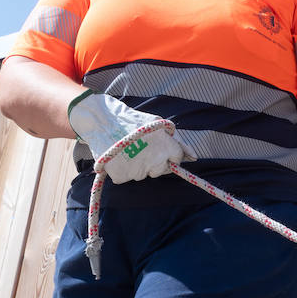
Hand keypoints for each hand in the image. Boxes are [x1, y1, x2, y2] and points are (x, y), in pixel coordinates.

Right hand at [67, 91, 194, 183]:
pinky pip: (126, 178)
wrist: (102, 119)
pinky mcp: (122, 176)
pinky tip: (118, 156)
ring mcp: (138, 171)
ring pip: (143, 175)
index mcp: (167, 147)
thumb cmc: (134, 121)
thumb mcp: (160, 125)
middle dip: (155, 161)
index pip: (177, 159)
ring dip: (138, 165)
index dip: (169, 153)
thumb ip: (180, 142)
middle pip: (161, 170)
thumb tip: (194, 158)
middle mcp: (155, 161)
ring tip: (128, 149)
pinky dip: (123, 170)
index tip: (158, 147)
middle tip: (141, 147)